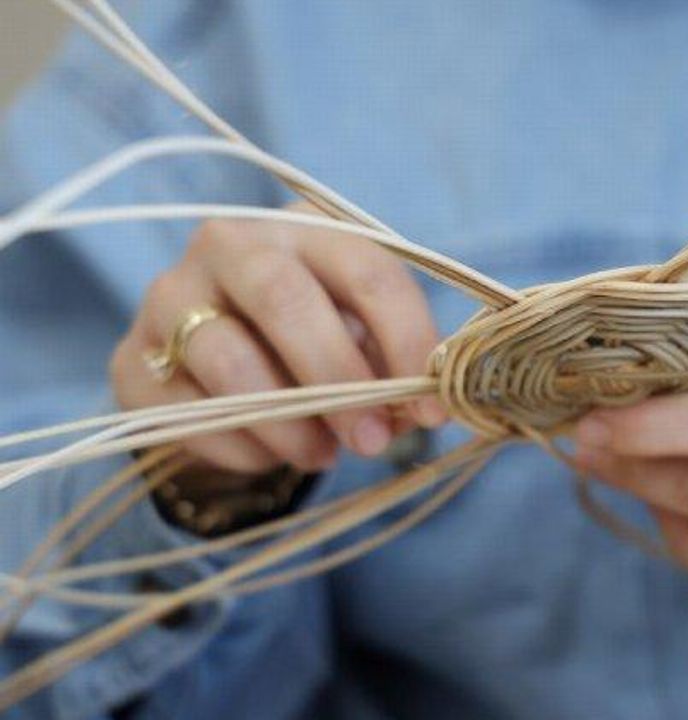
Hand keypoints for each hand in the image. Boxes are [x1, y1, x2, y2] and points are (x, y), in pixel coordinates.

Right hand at [110, 202, 444, 476]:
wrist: (219, 367)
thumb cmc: (314, 340)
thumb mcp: (363, 336)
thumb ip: (394, 363)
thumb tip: (421, 407)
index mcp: (303, 226)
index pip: (365, 268)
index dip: (408, 340)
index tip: (434, 407)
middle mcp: (229, 245)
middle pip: (285, 299)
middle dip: (339, 378)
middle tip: (373, 439)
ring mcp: (169, 299)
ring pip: (229, 360)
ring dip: (289, 422)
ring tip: (323, 454)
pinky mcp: (131, 362)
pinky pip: (189, 414)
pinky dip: (245, 448)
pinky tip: (274, 455)